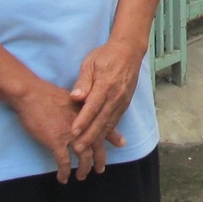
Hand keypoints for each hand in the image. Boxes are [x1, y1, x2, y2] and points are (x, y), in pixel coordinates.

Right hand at [14, 77, 121, 182]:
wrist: (31, 94)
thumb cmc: (48, 94)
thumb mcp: (72, 97)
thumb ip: (82, 107)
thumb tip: (88, 113)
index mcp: (87, 114)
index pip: (104, 126)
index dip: (113, 137)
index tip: (122, 144)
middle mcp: (83, 125)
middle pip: (96, 145)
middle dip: (99, 159)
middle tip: (100, 169)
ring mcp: (71, 134)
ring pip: (83, 156)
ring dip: (83, 169)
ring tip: (81, 176)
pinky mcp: (56, 142)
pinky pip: (63, 162)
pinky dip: (64, 172)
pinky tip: (63, 178)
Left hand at [67, 36, 145, 167]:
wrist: (129, 51)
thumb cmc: (106, 55)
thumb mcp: (90, 63)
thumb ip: (83, 82)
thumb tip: (75, 97)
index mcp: (106, 84)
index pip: (93, 106)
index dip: (83, 120)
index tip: (73, 132)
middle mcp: (116, 96)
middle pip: (101, 120)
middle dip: (89, 136)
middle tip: (78, 150)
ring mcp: (122, 101)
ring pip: (109, 124)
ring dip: (98, 138)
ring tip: (87, 150)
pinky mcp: (124, 104)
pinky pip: (115, 121)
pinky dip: (107, 132)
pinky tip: (99, 141)